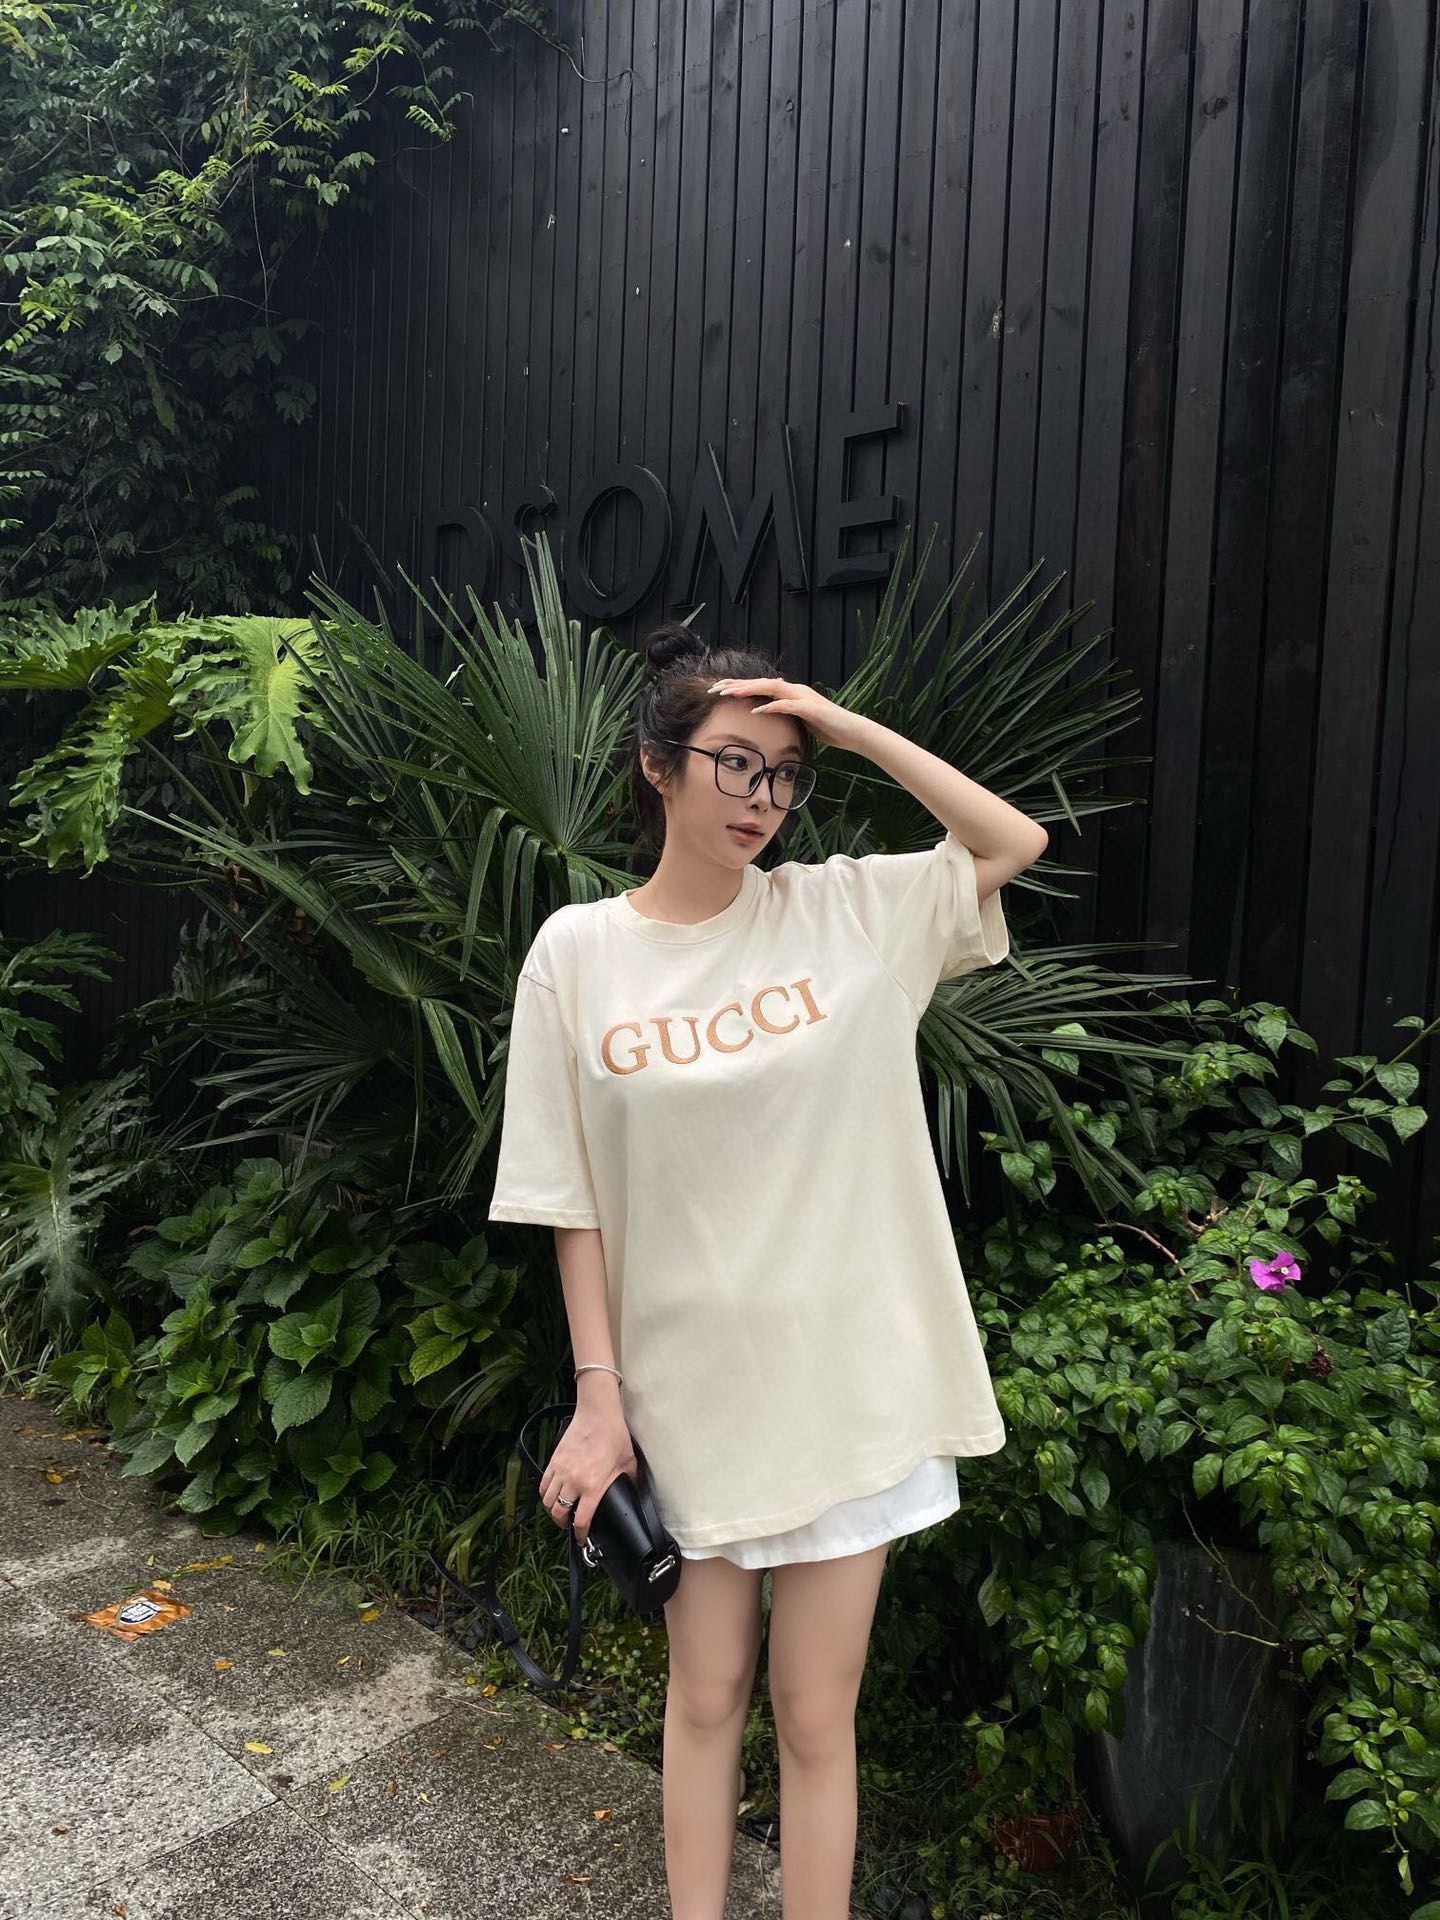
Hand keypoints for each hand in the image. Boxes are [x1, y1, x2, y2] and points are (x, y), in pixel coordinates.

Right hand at [538, 1409, 637, 1549]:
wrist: (597, 1414)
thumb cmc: (614, 1436)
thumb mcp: (628, 1463)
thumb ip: (630, 1482)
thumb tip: (635, 1494)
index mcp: (593, 1486)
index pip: (581, 1520)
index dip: (580, 1534)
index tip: (582, 1539)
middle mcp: (573, 1481)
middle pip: (558, 1513)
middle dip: (562, 1525)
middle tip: (569, 1526)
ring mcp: (561, 1471)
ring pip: (547, 1500)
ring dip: (552, 1510)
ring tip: (560, 1512)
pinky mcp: (553, 1461)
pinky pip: (543, 1484)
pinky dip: (545, 1494)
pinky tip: (552, 1495)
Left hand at [706, 675, 864, 750]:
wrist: (853, 732)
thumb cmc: (829, 728)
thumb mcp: (802, 720)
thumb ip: (786, 712)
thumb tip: (770, 711)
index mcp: (791, 693)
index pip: (760, 686)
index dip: (739, 687)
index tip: (718, 691)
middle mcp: (795, 690)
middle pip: (761, 683)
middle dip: (737, 685)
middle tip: (714, 688)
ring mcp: (803, 698)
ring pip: (771, 688)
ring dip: (750, 690)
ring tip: (730, 694)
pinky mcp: (811, 709)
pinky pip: (787, 706)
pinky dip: (771, 707)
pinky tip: (757, 711)